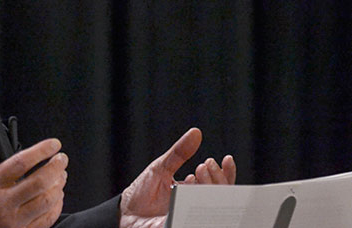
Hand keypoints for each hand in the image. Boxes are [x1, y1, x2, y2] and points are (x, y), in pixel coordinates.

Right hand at [0, 121, 67, 227]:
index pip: (20, 163)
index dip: (41, 151)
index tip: (53, 144)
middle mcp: (2, 204)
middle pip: (38, 183)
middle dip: (56, 167)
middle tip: (62, 158)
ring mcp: (13, 223)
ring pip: (45, 202)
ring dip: (58, 187)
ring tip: (62, 176)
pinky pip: (45, 222)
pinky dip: (55, 208)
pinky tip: (57, 198)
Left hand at [119, 128, 235, 227]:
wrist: (125, 212)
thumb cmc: (143, 191)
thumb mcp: (161, 167)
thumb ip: (179, 153)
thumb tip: (196, 132)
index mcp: (194, 193)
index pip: (219, 186)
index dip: (227, 174)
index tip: (226, 159)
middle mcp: (195, 206)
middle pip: (220, 197)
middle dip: (217, 179)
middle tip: (204, 164)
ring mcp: (188, 216)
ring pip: (211, 209)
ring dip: (209, 188)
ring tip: (198, 171)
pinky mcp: (178, 224)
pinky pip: (194, 218)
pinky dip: (197, 206)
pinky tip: (189, 189)